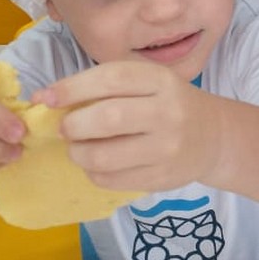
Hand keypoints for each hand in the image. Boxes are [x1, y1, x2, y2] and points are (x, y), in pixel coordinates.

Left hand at [34, 61, 222, 192]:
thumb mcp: (147, 82)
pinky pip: (111, 180)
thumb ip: (104, 85)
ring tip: (79, 148)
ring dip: (78, 153)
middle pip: (107, 118)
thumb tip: (46, 98)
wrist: (213, 135)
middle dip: (73, 125)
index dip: (72, 88)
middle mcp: (168, 112)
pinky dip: (93, 172)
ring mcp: (167, 148)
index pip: (110, 79)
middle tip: (66, 128)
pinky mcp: (162, 177)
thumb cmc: (167, 103)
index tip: (46, 98)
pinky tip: (99, 163)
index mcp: (161, 80)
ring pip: (104, 156)